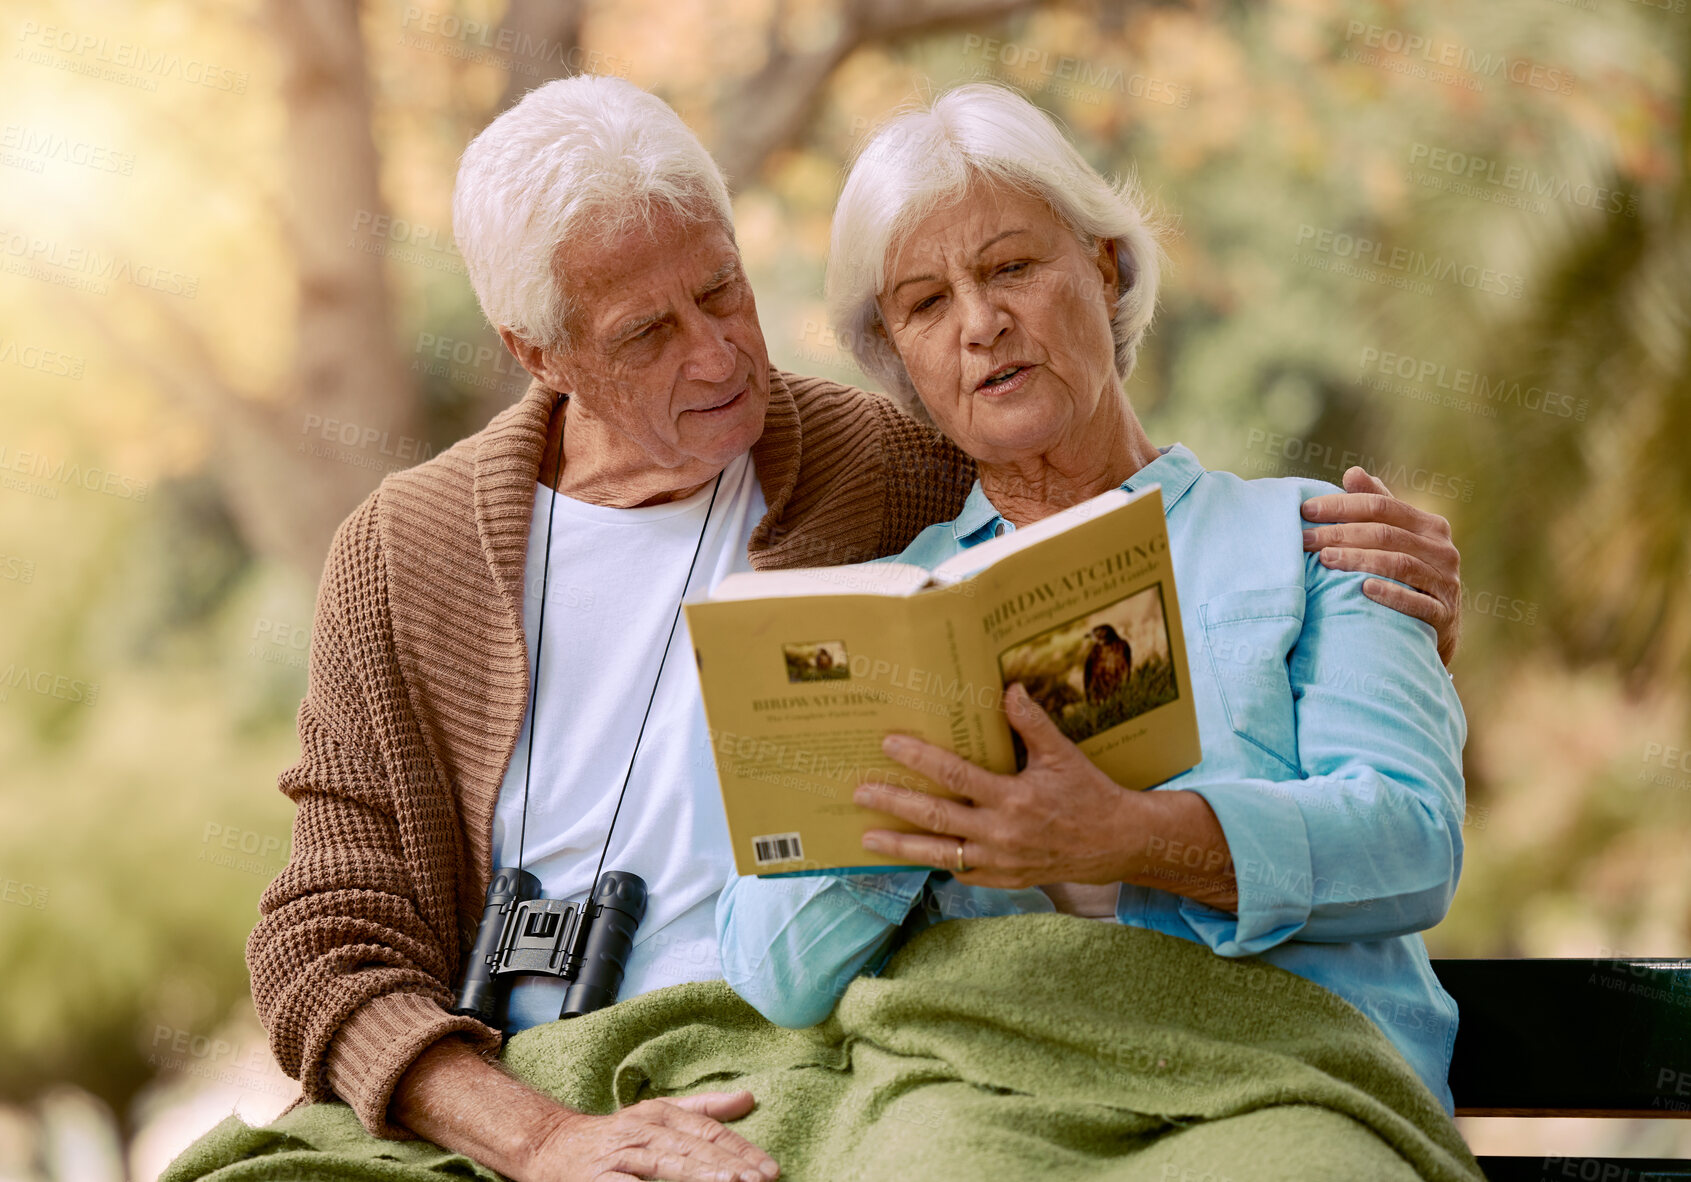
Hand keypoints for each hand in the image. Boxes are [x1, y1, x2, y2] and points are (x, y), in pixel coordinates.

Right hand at [529, 1092, 779, 1181]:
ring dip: (698, 1175)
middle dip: (728, 1166)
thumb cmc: (614, 1137)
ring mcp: (620, 1156)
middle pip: (693, 1149)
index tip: (770, 1169)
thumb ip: (704, 1110)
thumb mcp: (657, 1116)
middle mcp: (642, 1131)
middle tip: (759, 1180)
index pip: (709, 1132)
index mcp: (660, 1115)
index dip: (741, 1150)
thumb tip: (748, 1097)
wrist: (550, 1146)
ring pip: (665, 1164)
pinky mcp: (598, 1179)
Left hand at [855, 684, 1137, 889]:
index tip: (889, 743)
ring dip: (900, 846)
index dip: (918, 758)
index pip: (954, 775)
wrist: (1115, 843)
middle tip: (859, 792)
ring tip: (866, 838)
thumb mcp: (1063, 755)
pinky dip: (936, 863)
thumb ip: (1032, 724)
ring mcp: (999, 862)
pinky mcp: (1003, 880)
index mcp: (1012, 797)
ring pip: (939, 854)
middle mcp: (1000, 833)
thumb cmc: (1089, 794)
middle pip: (934, 817)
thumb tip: (1009, 688)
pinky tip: (913, 854)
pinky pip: (961, 873)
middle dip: (893, 803)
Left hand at [1300, 466, 1461, 665]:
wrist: (1436, 631)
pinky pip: (1417, 602)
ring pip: (1399, 564)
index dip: (1342, 505)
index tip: (1305, 510)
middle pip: (1385, 534)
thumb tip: (1353, 472)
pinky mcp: (1444, 615)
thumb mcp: (1397, 539)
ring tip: (1324, 560)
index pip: (1382, 506)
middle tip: (1304, 539)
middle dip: (1340, 534)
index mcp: (1430, 526)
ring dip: (1358, 560)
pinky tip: (1363, 589)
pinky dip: (1390, 594)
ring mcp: (1446, 583)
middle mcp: (1443, 550)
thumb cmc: (1407, 577)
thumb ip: (1378, 506)